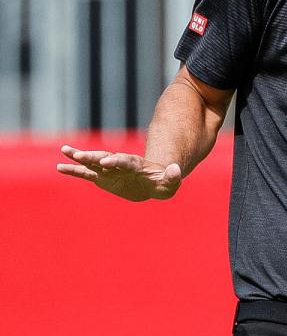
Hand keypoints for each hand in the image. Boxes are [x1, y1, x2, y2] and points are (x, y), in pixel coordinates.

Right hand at [57, 147, 181, 201]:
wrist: (152, 183)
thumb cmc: (162, 183)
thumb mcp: (170, 183)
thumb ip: (172, 177)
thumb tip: (176, 170)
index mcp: (135, 165)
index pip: (124, 161)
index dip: (115, 161)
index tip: (105, 162)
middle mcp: (120, 164)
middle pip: (104, 158)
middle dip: (92, 156)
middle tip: (77, 154)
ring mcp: (109, 170)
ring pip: (93, 162)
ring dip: (79, 158)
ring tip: (64, 151)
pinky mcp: (103, 177)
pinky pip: (86, 174)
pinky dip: (74, 171)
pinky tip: (60, 167)